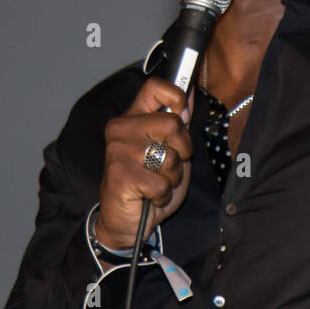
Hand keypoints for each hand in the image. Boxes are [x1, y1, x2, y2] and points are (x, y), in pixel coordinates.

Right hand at [96, 78, 195, 251]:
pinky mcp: (120, 174)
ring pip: (170, 155)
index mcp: (132, 118)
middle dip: (182, 150)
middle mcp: (121, 129)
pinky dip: (163, 194)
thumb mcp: (170, 148)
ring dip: (172, 176)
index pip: (156, 87)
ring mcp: (118, 151)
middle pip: (173, 123)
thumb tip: (191, 89)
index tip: (182, 118)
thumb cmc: (149, 184)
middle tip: (167, 165)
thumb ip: (178, 121)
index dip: (177, 99)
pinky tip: (149, 196)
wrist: (127, 221)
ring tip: (156, 181)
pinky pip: (162, 182)